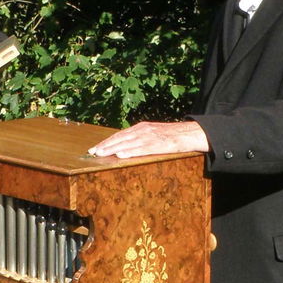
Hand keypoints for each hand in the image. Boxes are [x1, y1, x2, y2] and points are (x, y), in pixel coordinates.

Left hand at [88, 121, 209, 158]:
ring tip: (101, 154)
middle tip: (92, 153)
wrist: (190, 133)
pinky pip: (141, 149)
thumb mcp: (153, 133)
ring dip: (113, 149)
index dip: (107, 141)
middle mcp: (143, 130)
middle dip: (105, 146)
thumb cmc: (171, 136)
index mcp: (141, 127)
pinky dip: (130, 151)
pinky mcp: (157, 144)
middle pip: (120, 138)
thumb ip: (140, 139)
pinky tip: (120, 155)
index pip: (120, 135)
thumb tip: (125, 147)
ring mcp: (150, 137)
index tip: (95, 148)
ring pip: (127, 143)